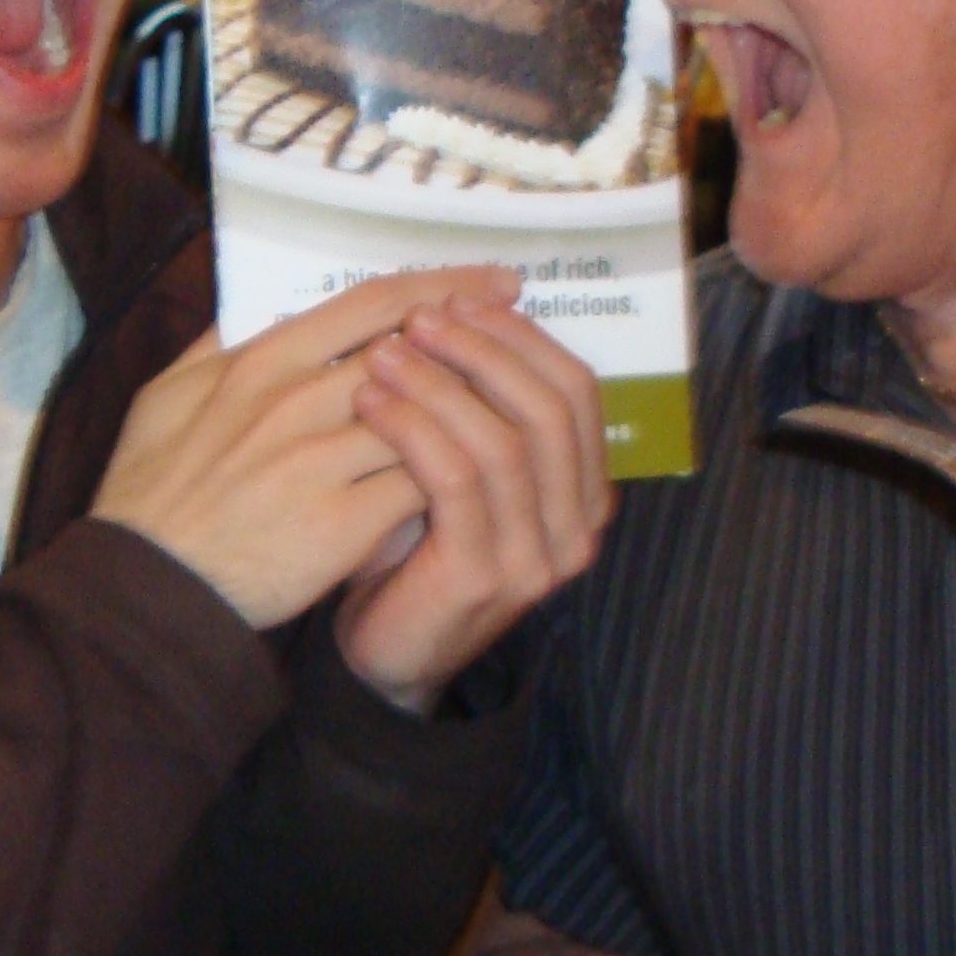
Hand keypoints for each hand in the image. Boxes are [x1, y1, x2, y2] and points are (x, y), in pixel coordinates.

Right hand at [92, 267, 521, 629]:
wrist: (146, 586)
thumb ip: (213, 346)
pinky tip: (482, 476)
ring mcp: (318, 462)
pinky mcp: (339, 523)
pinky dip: (454, 476)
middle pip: (413, 353)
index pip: (371, 305)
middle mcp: (294, 401)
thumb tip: (251, 309)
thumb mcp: (165, 396)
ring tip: (515, 407)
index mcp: (259, 362)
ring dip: (474, 409)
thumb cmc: (151, 493)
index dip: (441, 287)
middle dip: (477, 341)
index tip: (493, 283)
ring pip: (426, 418)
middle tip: (525, 335)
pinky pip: (418, 486)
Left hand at [334, 292, 615, 711]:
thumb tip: (457, 300)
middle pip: (551, 408)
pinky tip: (371, 403)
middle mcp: (576, 527)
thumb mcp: (463, 470)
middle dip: (483, 350)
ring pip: (502, 441)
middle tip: (419, 319)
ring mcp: (535, 558)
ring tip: (382, 354)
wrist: (387, 656)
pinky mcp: (481, 576)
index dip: (519, 336)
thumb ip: (480, 407)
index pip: (576, 389)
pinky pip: (455, 480)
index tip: (457, 298)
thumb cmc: (418, 551)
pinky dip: (413, 428)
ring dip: (439, 384)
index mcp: (584, 493)